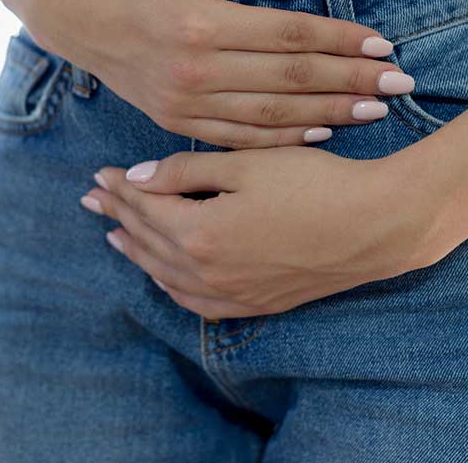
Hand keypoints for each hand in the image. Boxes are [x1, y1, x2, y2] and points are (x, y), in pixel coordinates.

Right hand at [23, 0, 414, 148]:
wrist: (72, 11)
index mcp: (202, 23)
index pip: (292, 35)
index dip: (343, 40)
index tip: (384, 46)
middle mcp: (197, 71)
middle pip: (292, 79)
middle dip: (351, 81)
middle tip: (399, 85)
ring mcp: (185, 103)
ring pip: (272, 116)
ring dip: (328, 113)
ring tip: (374, 111)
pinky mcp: (175, 121)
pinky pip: (240, 138)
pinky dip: (283, 139)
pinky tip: (320, 134)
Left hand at [79, 145, 444, 319]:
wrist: (374, 225)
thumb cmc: (314, 184)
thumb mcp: (247, 164)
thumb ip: (186, 171)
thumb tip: (136, 177)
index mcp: (200, 234)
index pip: (144, 209)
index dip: (119, 189)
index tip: (99, 173)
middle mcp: (208, 273)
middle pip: (149, 242)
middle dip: (118, 217)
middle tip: (93, 200)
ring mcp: (233, 293)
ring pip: (167, 276)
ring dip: (138, 253)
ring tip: (116, 237)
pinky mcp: (257, 303)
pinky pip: (197, 302)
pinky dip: (171, 285)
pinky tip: (166, 275)